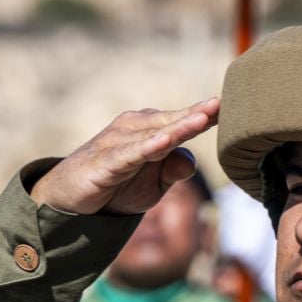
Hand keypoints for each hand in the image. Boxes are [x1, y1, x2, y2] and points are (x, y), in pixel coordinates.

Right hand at [30, 99, 217, 215]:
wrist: (69, 199)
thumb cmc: (116, 186)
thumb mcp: (154, 183)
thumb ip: (174, 169)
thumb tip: (190, 160)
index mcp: (148, 129)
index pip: (181, 120)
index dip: (204, 114)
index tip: (231, 105)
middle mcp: (133, 128)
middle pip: (171, 121)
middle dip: (196, 113)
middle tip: (221, 103)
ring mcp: (118, 143)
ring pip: (154, 134)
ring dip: (178, 127)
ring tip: (203, 118)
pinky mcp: (105, 162)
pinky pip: (129, 155)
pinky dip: (147, 148)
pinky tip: (165, 143)